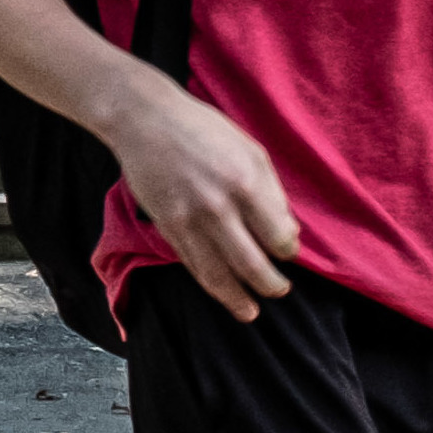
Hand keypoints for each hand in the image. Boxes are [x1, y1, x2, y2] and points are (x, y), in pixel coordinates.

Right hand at [102, 83, 299, 319]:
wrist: (144, 120)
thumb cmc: (203, 129)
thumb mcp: (251, 150)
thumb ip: (271, 193)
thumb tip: (285, 231)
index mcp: (246, 183)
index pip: (279, 239)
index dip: (288, 250)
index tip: (286, 250)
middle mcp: (218, 207)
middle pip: (254, 266)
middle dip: (272, 285)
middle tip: (280, 290)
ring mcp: (189, 220)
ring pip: (219, 275)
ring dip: (239, 299)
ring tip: (251, 312)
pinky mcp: (167, 226)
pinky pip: (192, 264)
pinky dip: (210, 284)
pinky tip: (222, 294)